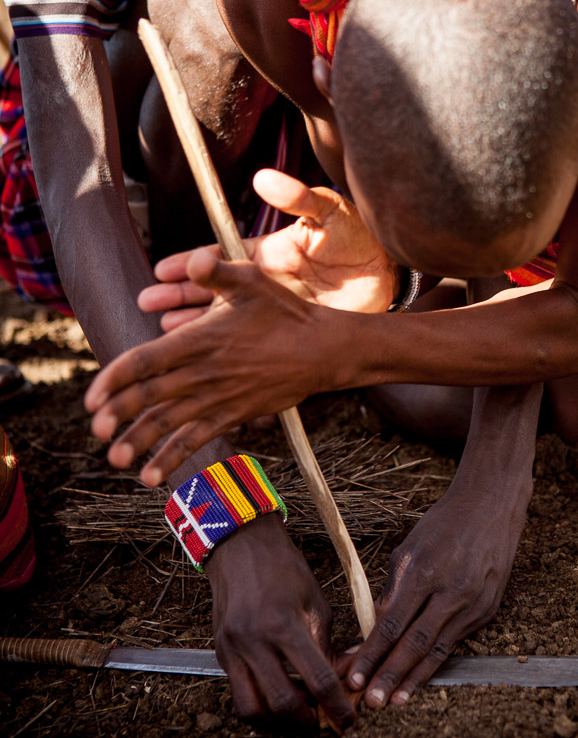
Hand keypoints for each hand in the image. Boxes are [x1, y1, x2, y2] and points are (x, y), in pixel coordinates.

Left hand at [84, 248, 347, 483]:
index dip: (115, 380)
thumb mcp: (252, 281)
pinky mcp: (233, 414)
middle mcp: (204, 372)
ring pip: (170, 424)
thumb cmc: (286, 311)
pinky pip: (197, 440)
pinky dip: (172, 458)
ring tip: (115, 459)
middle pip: (151, 396)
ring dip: (140, 442)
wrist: (323, 350)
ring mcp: (219, 397)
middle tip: (95, 430)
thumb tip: (195, 260)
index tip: (93, 397)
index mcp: (200, 340)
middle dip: (119, 415)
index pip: (146, 362)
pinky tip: (150, 477)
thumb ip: (217, 271)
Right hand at [138, 169, 396, 330]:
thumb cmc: (358, 238)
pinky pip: (250, 342)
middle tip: (147, 303)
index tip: (161, 269)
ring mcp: (274, 309)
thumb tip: (264, 179)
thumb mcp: (328, 213)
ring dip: (193, 326)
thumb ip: (297, 197)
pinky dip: (225, 350)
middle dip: (177, 296)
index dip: (188, 263)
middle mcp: (263, 282)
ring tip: (163, 332)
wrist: (390, 274)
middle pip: (211, 290)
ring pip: (223, 320)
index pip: (217, 257)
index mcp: (266, 252)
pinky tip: (205, 358)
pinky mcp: (288, 331)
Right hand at [207, 513, 355, 732]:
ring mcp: (232, 649)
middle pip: (282, 704)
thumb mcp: (315, 602)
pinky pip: (238, 693)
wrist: (240, 546)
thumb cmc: (284, 569)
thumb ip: (326, 645)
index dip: (337, 707)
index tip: (348, 721)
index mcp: (284, 624)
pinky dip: (259, 705)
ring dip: (278, 721)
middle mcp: (254, 641)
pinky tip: (276, 697)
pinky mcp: (220, 652)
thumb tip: (345, 680)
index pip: (317, 680)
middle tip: (323, 721)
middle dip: (307, 721)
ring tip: (298, 713)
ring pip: (252, 709)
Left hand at [344, 469, 529, 707]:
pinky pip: (455, 643)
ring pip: (438, 651)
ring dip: (414, 680)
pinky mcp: (487, 612)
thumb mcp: (409, 548)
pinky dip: (435, 664)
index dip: (372, 654)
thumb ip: (392, 589)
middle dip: (390, 676)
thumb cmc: (443, 524)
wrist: (492, 507)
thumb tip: (373, 628)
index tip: (354, 677)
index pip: (392, 624)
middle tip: (371, 704)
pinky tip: (420, 679)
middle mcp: (451, 593)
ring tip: (395, 702)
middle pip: (415, 645)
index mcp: (425, 573)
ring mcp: (473, 605)